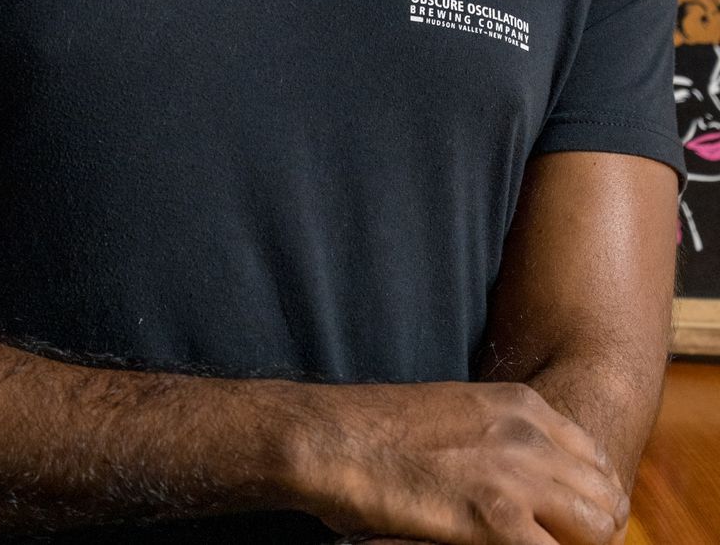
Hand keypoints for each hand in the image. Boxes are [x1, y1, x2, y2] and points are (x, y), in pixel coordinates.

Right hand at [283, 379, 629, 544]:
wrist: (330, 438)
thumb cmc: (379, 433)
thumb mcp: (458, 416)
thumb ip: (501, 440)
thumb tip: (524, 482)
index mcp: (522, 405)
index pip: (595, 463)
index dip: (588, 503)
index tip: (565, 528)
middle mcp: (529, 434)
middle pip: (605, 498)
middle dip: (591, 532)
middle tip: (552, 543)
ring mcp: (516, 475)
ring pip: (597, 529)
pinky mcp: (494, 520)